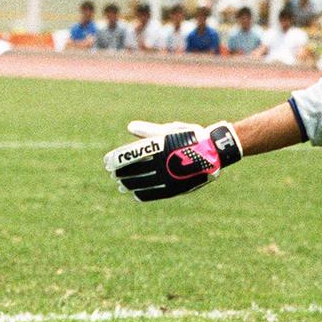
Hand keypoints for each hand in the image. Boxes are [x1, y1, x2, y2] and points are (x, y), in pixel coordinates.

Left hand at [103, 119, 242, 201]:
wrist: (214, 152)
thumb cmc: (190, 137)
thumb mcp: (169, 130)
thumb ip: (148, 131)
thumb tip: (129, 127)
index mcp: (155, 146)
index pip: (127, 156)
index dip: (114, 160)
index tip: (107, 162)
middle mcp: (158, 163)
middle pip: (131, 171)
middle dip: (120, 173)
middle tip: (113, 174)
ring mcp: (166, 177)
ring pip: (140, 184)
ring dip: (128, 184)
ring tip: (121, 185)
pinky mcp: (173, 188)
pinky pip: (153, 193)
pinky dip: (142, 194)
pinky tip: (135, 193)